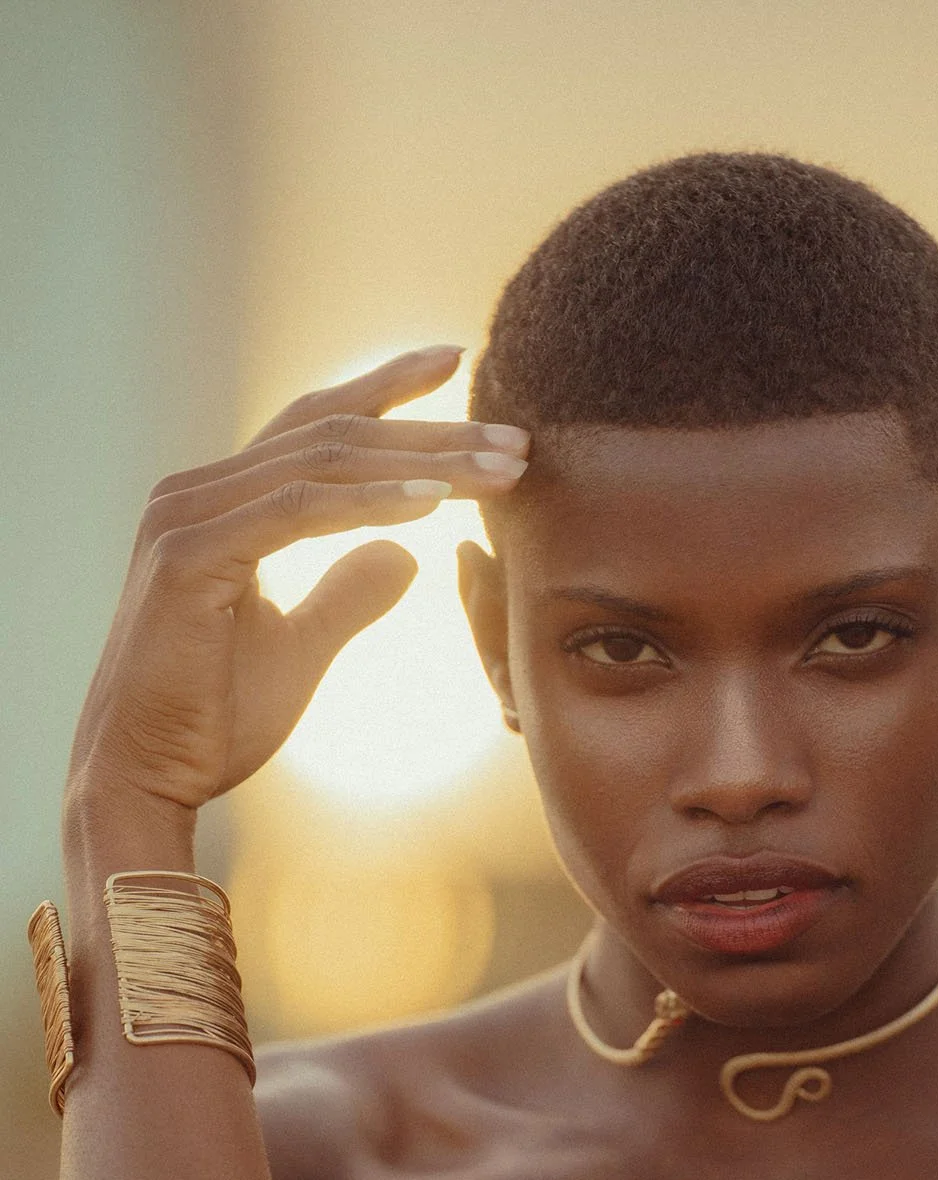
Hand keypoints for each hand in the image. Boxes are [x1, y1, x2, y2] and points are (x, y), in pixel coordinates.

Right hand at [66, 346, 528, 818]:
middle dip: (431, 431)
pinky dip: (367, 504)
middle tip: (515, 440)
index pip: (315, 425)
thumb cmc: (210, 721)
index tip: (459, 364)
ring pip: (322, 464)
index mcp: (222, 504)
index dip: (388, 391)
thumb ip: (348, 593)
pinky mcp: (188, 558)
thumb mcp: (301, 647)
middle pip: (331, 434)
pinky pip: (295, 514)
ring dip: (420, 463)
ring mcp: (187, 518)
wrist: (143, 777)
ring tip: (498, 471)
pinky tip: (430, 504)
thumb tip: (407, 552)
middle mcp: (198, 493)